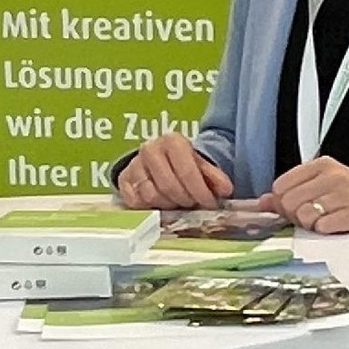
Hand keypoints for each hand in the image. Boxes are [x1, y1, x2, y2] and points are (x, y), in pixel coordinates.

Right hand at [116, 133, 233, 209]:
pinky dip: (150, 207)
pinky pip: (136, 202)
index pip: (187, 171)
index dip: (200, 191)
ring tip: (177, 203)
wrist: (158, 159)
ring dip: (168, 205)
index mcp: (172, 141)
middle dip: (185, 200)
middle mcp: (150, 149)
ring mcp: (134, 164)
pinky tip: (160, 204)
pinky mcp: (123, 180)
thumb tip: (225, 190)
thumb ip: (214, 176)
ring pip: (152, 196)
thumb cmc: (182, 163)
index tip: (209, 204)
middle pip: (169, 186)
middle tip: (193, 204)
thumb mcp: (201, 165)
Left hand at [261, 158, 348, 234]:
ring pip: (304, 216)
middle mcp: (333, 176)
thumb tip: (263, 202)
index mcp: (322, 165)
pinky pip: (323, 228)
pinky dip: (324, 232)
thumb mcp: (322, 186)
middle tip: (309, 218)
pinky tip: (334, 227)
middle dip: (295, 216)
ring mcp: (345, 194)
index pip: (281, 185)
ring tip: (324, 222)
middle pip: (290, 202)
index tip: (294, 207)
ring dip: (310, 225)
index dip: (282, 202)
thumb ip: (291, 191)